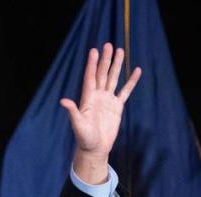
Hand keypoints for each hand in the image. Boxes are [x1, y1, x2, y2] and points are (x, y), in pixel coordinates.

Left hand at [60, 42, 141, 183]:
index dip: (92, 64)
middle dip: (105, 60)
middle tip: (108, 45)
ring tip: (120, 51)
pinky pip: (125, 91)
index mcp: (88, 98)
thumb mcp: (78, 125)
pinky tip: (136, 71)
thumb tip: (63, 101)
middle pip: (102, 74)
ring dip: (116, 65)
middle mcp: (98, 96)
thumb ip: (73, 112)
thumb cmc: (84, 138)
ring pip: (113, 79)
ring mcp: (108, 100)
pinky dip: (131, 82)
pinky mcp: (117, 107)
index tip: (94, 51)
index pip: (90, 77)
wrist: (95, 148)